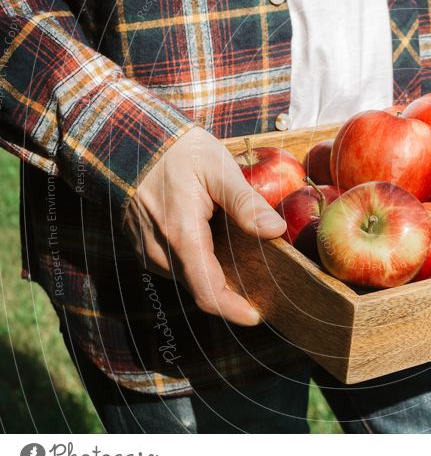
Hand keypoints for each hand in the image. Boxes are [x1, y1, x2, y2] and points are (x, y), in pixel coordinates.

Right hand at [122, 127, 286, 325]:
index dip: (234, 310)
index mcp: (182, 236)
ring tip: (243, 254)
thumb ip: (246, 202)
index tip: (257, 316)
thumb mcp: (218, 168)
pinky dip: (201, 261)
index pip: (208, 292)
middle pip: (203, 287)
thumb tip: (275, 230)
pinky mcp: (146, 246)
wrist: (129, 140)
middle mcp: (161, 252)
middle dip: (233, 291)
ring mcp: (150, 251)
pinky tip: (218, 242)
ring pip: (190, 277)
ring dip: (216, 274)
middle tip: (264, 279)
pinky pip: (178, 265)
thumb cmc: (177, 150)